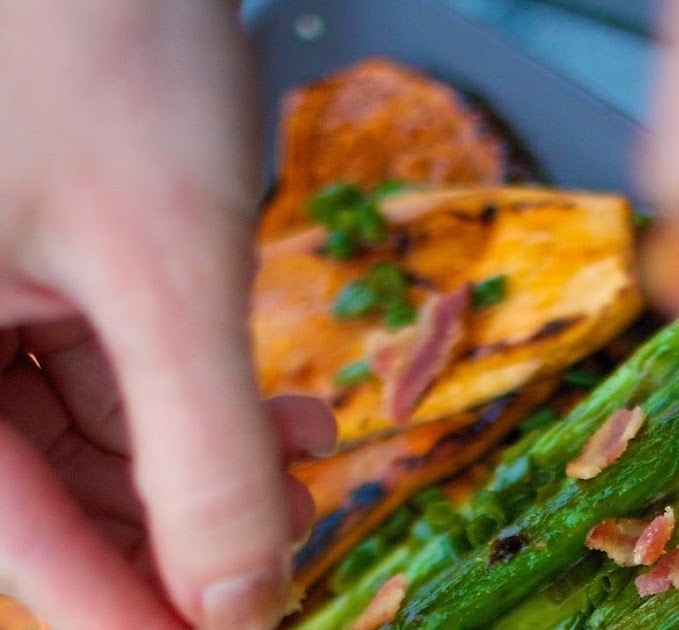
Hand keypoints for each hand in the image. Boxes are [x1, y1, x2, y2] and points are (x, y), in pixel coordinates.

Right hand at [0, 2, 333, 627]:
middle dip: (182, 527)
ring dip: (205, 460)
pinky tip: (282, 406)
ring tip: (311, 460)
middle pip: (49, 491)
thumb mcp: (164, 265)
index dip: (125, 609)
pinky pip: (107, 365)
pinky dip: (195, 393)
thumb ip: (200, 448)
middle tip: (291, 547)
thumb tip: (241, 601)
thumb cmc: (101, 53)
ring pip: (89, 434)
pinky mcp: (32, 261)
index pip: (13, 539)